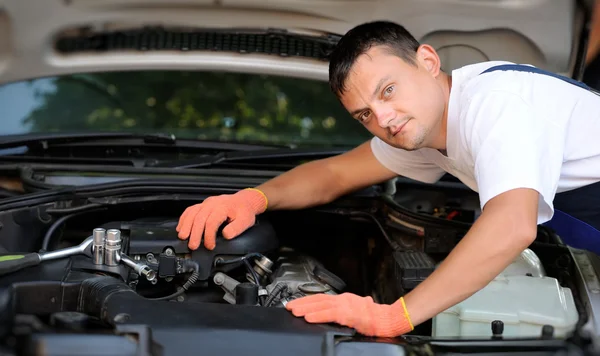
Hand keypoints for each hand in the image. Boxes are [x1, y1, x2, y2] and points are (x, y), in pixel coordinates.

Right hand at [176, 188, 267, 249]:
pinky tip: (181, 227)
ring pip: (192, 213)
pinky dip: (184, 219)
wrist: (244, 201)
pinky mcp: (202, 205)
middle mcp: (212, 203)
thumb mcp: (245, 221)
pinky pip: (190, 210)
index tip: (210, 246)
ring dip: (186, 226)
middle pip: (199, 218)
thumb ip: (236, 228)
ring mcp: (206, 203)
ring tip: (183, 237)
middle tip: (193, 245)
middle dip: (195, 233)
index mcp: (223, 207)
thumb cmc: (243, 211)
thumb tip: (226, 235)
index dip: (209, 236)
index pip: (212, 222)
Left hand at [285, 293, 413, 336]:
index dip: (307, 300)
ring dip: (306, 308)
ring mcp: (345, 306)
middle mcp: (343, 299)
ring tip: (294, 310)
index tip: (296, 303)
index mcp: (345, 299)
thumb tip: (348, 308)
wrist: (388, 319)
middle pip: (318, 299)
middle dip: (302, 302)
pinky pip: (329, 314)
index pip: (322, 298)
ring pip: (321, 305)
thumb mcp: (360, 308)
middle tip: (288, 306)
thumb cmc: (376, 316)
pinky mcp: (348, 314)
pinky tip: (308, 317)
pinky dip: (317, 315)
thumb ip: (351, 308)